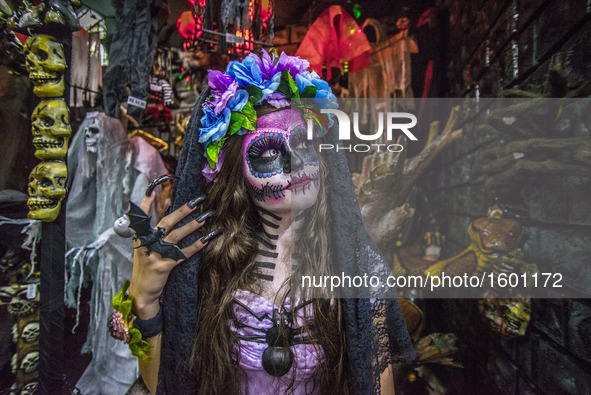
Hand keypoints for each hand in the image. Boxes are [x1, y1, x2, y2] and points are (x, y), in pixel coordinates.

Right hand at [129, 193, 208, 318]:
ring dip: (192, 226)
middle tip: (197, 201)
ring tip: (205, 217)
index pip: (142, 215)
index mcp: (140, 237)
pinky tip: (207, 239)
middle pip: (165, 222)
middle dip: (182, 210)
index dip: (148, 201)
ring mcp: (154, 255)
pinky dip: (195, 246)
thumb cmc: (146, 267)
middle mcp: (146, 243)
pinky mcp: (163, 267)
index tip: (155, 187)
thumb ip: (154, 233)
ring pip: (175, 236)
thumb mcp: (145, 248)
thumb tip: (171, 215)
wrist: (142, 292)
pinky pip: (182, 254)